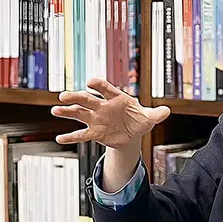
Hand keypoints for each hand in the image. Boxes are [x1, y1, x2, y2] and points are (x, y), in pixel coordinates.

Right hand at [51, 78, 169, 149]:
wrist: (131, 134)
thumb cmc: (138, 120)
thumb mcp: (149, 118)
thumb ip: (156, 114)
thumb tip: (167, 111)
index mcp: (116, 99)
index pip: (106, 89)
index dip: (99, 86)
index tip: (90, 83)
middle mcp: (102, 107)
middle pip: (87, 100)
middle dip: (76, 97)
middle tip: (63, 96)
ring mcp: (96, 119)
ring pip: (79, 113)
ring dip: (67, 112)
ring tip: (55, 110)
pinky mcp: (94, 133)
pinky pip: (81, 135)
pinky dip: (70, 137)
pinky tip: (60, 138)